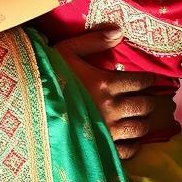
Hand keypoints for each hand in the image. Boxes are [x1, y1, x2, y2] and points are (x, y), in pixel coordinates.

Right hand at [54, 28, 167, 159]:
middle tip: (148, 97)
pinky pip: (127, 150)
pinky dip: (134, 144)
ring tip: (142, 117)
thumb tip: (119, 31)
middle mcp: (111, 108)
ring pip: (139, 128)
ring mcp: (107, 131)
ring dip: (144, 121)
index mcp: (105, 83)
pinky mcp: (102, 148)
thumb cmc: (48, 75)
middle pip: (143, 106)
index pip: (139, 82)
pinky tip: (131, 138)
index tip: (150, 79)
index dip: (148, 80)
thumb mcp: (68, 50)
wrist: (30, 106)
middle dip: (149, 100)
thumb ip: (94, 40)